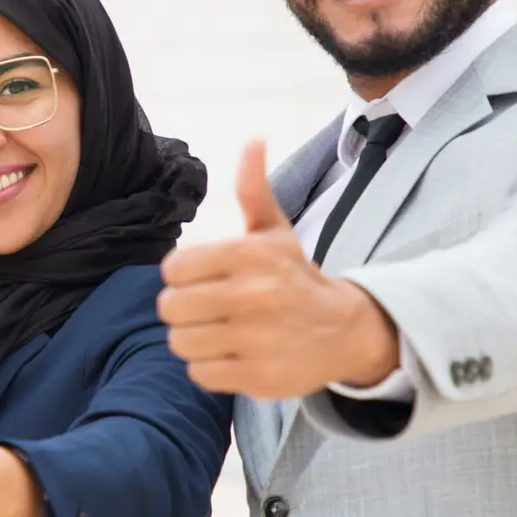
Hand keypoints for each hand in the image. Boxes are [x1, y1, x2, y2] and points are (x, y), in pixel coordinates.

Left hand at [157, 140, 399, 398]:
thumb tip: (254, 139)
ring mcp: (257, 340)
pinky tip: (231, 354)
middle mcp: (254, 296)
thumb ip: (254, 188)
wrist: (345, 329)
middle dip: (182, 309)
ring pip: (181, 343)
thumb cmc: (294, 275)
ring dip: (193, 339)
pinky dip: (208, 368)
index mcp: (250, 255)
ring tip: (217, 331)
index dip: (180, 275)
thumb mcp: (275, 231)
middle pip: (171, 308)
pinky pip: (200, 375)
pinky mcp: (259, 377)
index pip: (173, 269)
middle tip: (204, 308)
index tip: (200, 278)